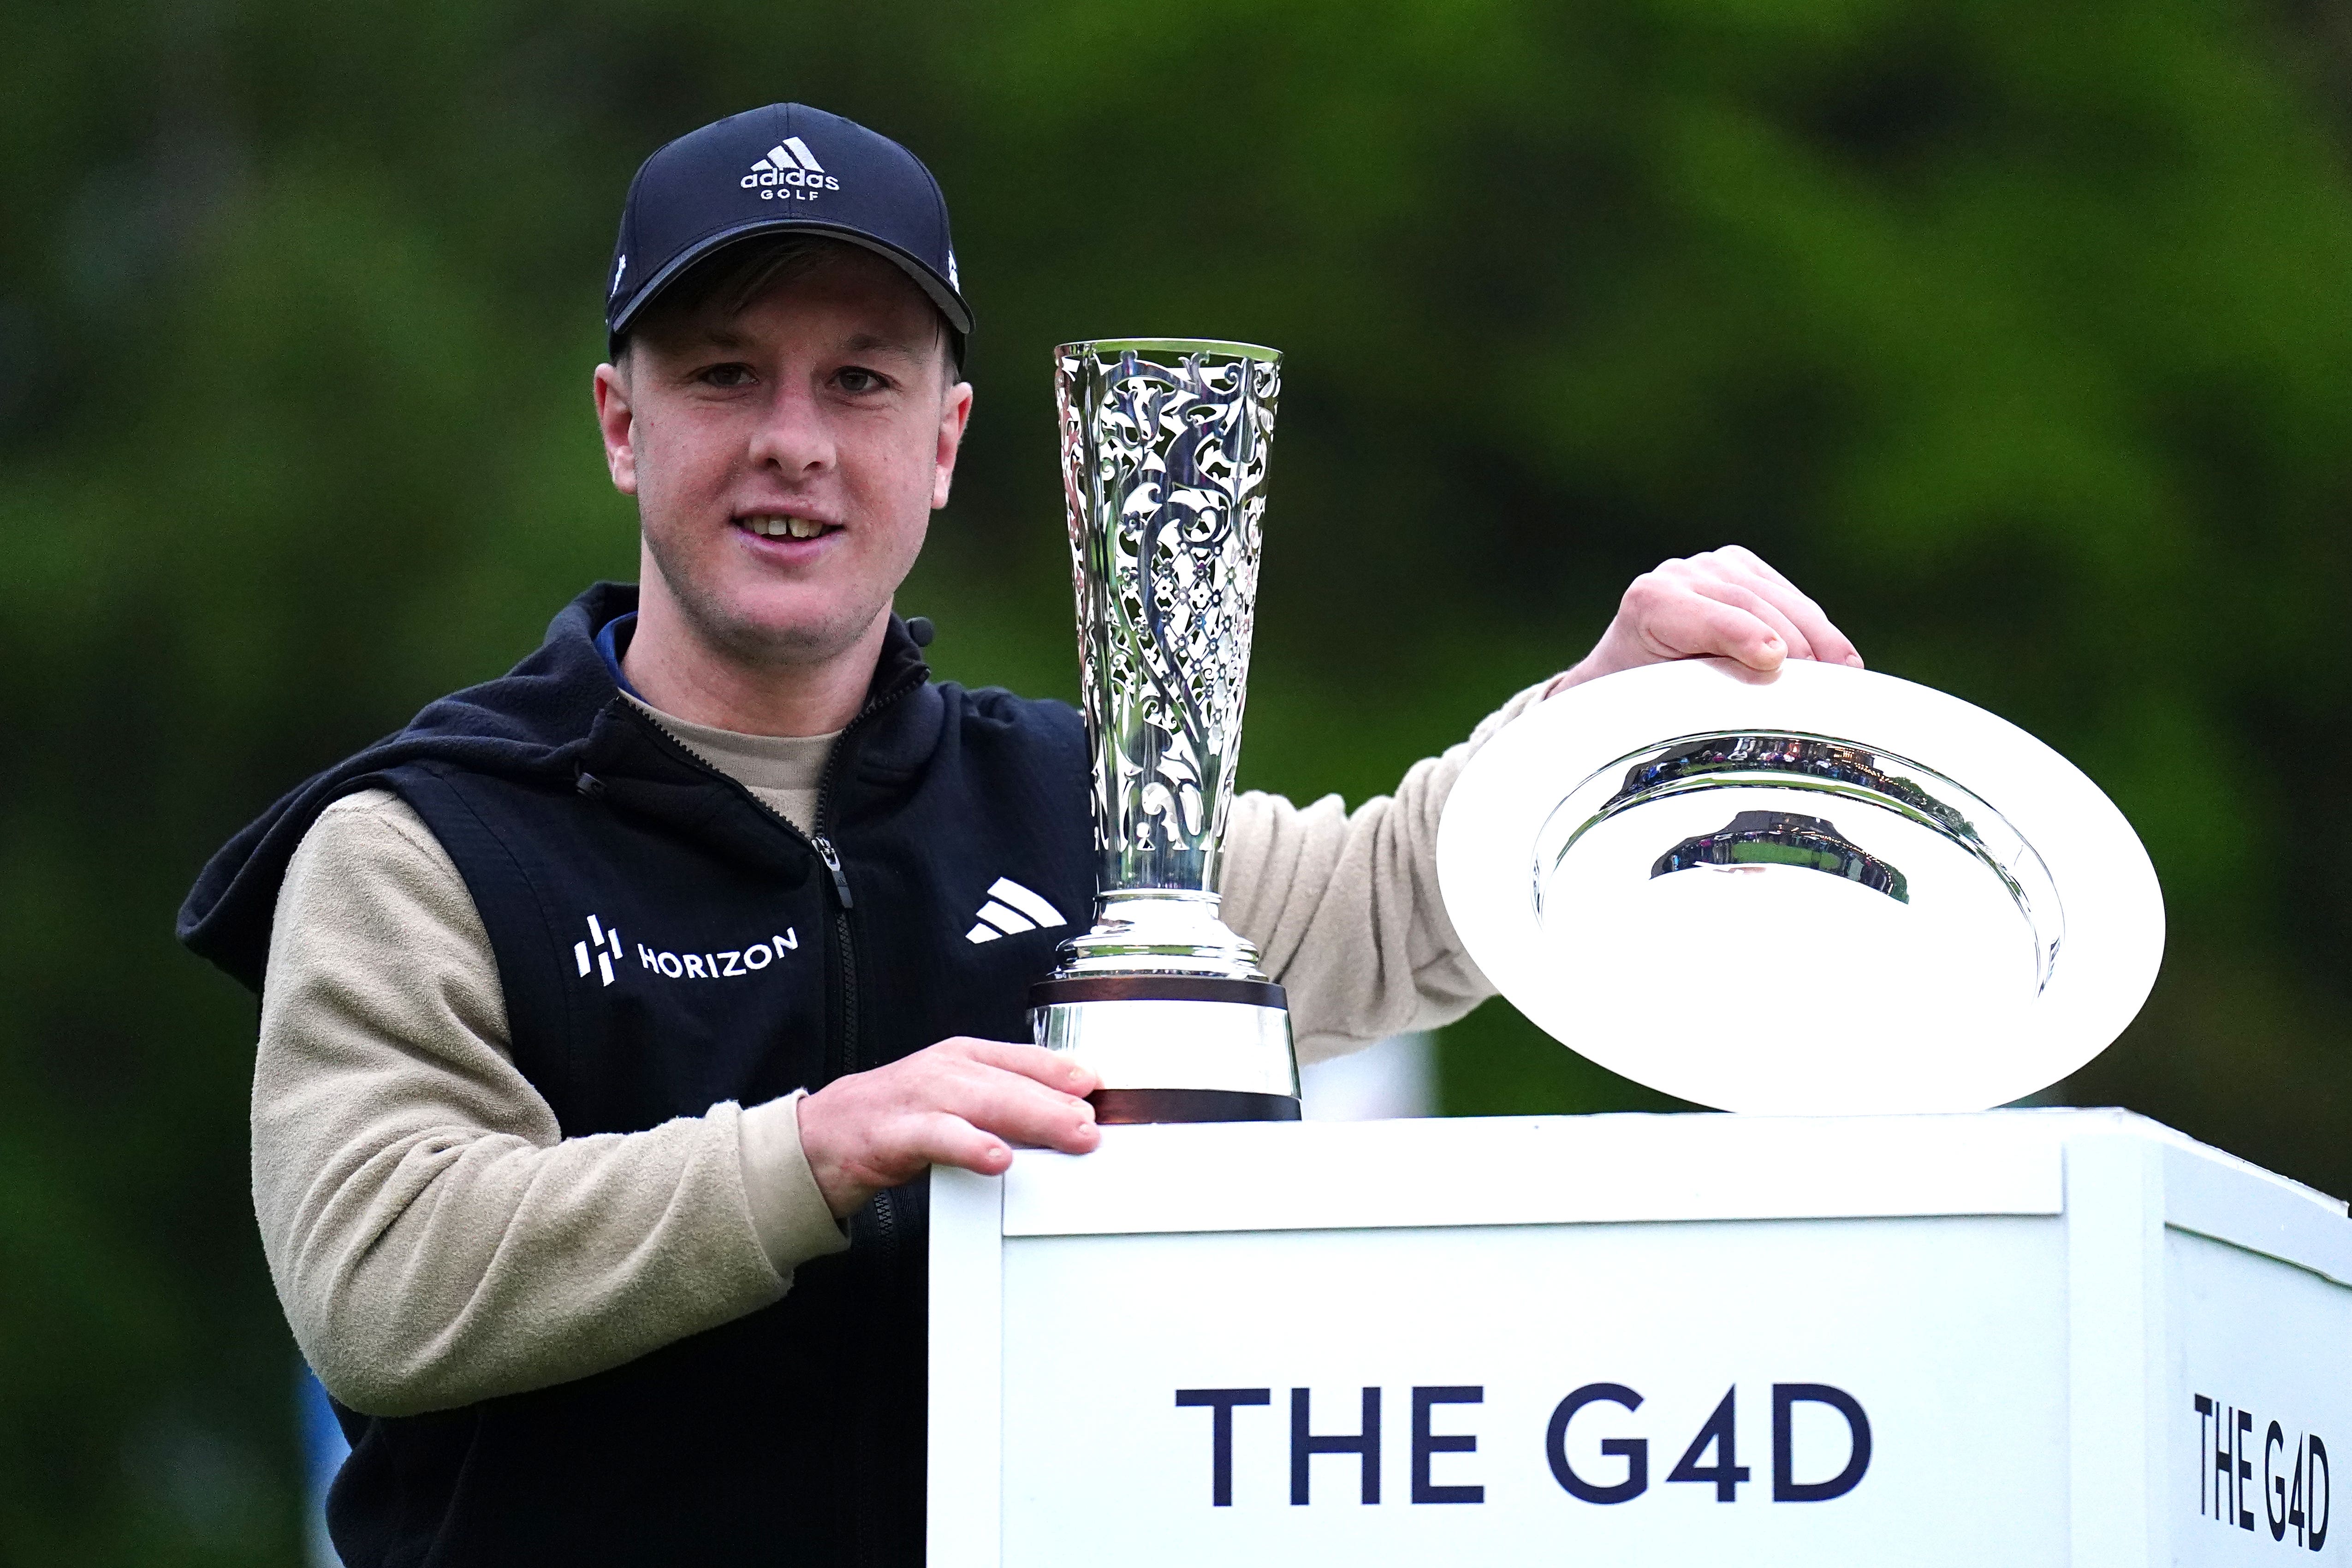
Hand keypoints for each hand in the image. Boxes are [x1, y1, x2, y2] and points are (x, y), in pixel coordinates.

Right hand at [795, 1037, 1100, 1216]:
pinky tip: (998, 1158)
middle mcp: (943, 1070)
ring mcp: (917, 1098)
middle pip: (1009, 1081)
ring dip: (1030, 1117)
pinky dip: (969, 1145)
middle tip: (1093, 1123)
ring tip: (1067, 1133)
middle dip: (1056, 1101)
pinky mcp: (892, 1133)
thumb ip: (1001, 1102)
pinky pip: (937, 1137)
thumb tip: (1065, 1114)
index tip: (1098, 1085)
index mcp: (962, 1058)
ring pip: (981, 1102)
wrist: (820, 1138)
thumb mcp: (953, 1099)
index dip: (1060, 1070)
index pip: (1021, 1057)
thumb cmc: (895, 1118)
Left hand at [1553, 545, 1861, 694]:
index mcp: (1648, 603)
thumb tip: (1759, 690)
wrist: (1628, 667)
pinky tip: (1836, 654)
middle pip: (1748, 604)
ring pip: (1775, 597)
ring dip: (1817, 634)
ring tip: (1845, 672)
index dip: (1743, 636)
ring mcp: (1709, 565)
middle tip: (1828, 682)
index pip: (1706, 617)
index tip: (1775, 660)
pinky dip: (1814, 624)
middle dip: (1794, 641)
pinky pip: (1785, 593)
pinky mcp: (1739, 565)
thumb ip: (1703, 690)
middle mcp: (1677, 575)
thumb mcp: (1662, 698)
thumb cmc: (1644, 694)